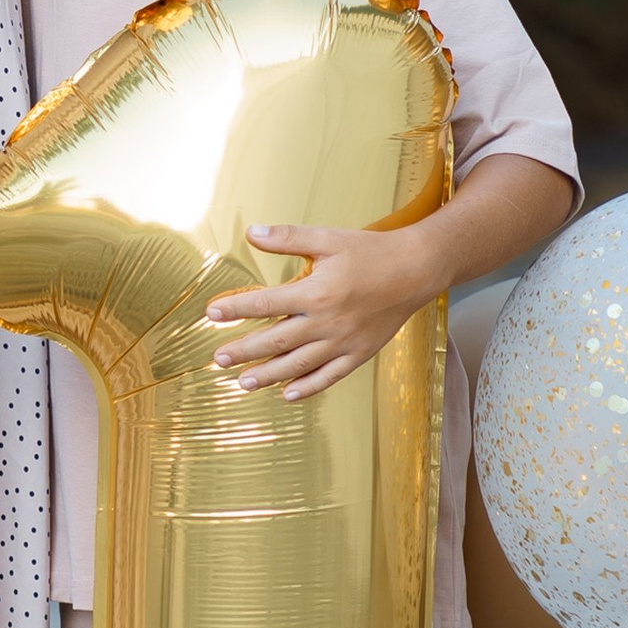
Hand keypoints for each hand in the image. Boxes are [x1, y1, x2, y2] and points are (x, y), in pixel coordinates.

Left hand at [205, 222, 436, 403]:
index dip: (236, 309)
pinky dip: (308, 387)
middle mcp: (327, 322)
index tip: (211, 314)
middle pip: (277, 341)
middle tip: (217, 358)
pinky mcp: (359, 353)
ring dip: (268, 375)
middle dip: (244, 351)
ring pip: (299, 364)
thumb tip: (252, 233)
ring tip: (242, 383)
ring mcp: (343, 342)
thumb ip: (288, 237)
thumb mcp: (328, 237)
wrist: (416, 270)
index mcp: (316, 292)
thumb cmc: (370, 251)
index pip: (266, 304)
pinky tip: (288, 394)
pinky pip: (330, 376)